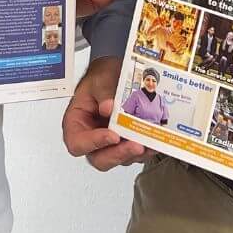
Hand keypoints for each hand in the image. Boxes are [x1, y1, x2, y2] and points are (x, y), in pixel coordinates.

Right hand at [61, 54, 151, 170]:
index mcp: (76, 124)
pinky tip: (156, 142)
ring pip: (121, 158)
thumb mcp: (100, 79)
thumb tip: (109, 107)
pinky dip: (146, 150)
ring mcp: (110, 143)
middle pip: (100, 158)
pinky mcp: (127, 142)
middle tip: (136, 145)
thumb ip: (103, 92)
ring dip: (136, 153)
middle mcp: (92, 137)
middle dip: (119, 154)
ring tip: (150, 143)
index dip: (94, 143)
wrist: (116, 73)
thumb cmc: (101, 77)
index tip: (112, 136)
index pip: (78, 143)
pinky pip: (136, 153)